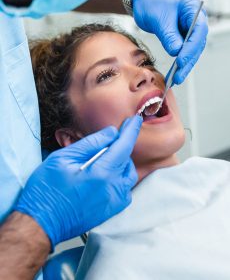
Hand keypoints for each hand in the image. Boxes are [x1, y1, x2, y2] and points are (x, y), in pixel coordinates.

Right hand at [15, 115, 141, 249]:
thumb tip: (111, 133)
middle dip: (120, 147)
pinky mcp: (110, 211)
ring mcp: (113, 203)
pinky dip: (119, 179)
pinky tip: (104, 176)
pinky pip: (124, 190)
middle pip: (127, 161)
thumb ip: (91, 143)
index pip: (124, 146)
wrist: (41, 222)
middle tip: (106, 142)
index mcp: (101, 174)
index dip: (131, 131)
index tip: (135, 120)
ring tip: (103, 159)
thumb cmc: (47, 190)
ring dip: (121, 163)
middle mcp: (112, 189)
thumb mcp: (63, 158)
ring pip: (128, 176)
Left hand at [132, 0, 207, 83]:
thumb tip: (176, 52)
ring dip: (184, 65)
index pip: (198, 31)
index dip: (190, 48)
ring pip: (191, 51)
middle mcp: (196, 20)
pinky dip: (179, 63)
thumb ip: (168, 35)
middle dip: (188, 61)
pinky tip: (174, 74)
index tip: (181, 60)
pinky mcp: (183, 37)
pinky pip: (183, 51)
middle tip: (179, 76)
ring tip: (176, 79)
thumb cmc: (151, 2)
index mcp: (194, 9)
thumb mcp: (159, 19)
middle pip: (197, 44)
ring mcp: (190, 29)